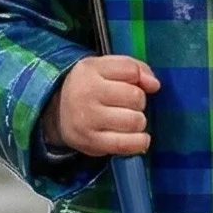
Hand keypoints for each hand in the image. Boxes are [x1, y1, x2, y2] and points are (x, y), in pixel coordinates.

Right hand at [44, 55, 161, 156]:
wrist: (58, 112)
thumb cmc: (90, 87)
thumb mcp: (105, 68)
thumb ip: (134, 68)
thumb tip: (154, 85)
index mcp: (90, 70)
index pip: (131, 70)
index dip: (138, 78)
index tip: (131, 84)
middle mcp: (86, 94)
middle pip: (136, 97)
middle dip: (138, 102)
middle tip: (126, 105)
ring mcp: (88, 120)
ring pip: (135, 121)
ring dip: (138, 122)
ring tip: (127, 120)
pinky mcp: (91, 142)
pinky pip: (126, 144)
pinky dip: (139, 142)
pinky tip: (138, 138)